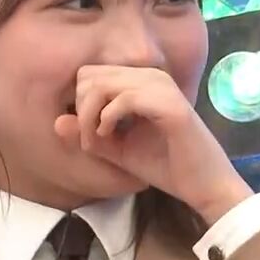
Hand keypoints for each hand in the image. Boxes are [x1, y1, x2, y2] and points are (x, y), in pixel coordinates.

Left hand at [54, 65, 253, 223]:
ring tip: (97, 140)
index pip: (90, 73)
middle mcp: (151, 76)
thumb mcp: (117, 151)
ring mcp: (162, 87)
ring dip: (90, 115)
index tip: (87, 135)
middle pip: (91, 75)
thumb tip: (56, 122)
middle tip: (89, 140)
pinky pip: (124, 98)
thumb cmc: (166, 166)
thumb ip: (89, 135)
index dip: (80, 102)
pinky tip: (108, 136)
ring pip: (103, 83)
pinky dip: (108, 118)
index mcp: (141, 82)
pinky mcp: (171, 105)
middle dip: (81, 108)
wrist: (203, 186)